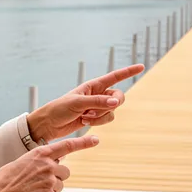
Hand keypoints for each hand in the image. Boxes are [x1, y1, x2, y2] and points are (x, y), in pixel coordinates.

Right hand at [0, 135, 99, 191]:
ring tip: (32, 190)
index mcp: (41, 153)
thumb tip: (55, 163)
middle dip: (57, 177)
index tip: (96, 139)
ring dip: (50, 189)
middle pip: (65, 172)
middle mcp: (49, 165)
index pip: (67, 145)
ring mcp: (50, 180)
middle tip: (39, 182)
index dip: (83, 142)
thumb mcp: (23, 161)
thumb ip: (40, 161)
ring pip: (59, 186)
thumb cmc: (6, 178)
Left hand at [27, 64, 143, 142]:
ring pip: (113, 110)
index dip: (128, 72)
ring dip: (101, 116)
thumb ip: (98, 102)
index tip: (142, 66)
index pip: (115, 76)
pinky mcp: (95, 118)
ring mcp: (97, 107)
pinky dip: (98, 122)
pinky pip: (106, 119)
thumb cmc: (59, 109)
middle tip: (98, 109)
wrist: (49, 124)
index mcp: (93, 85)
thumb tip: (117, 101)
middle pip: (118, 96)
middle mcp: (97, 94)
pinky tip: (84, 122)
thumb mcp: (78, 103)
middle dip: (112, 104)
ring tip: (85, 117)